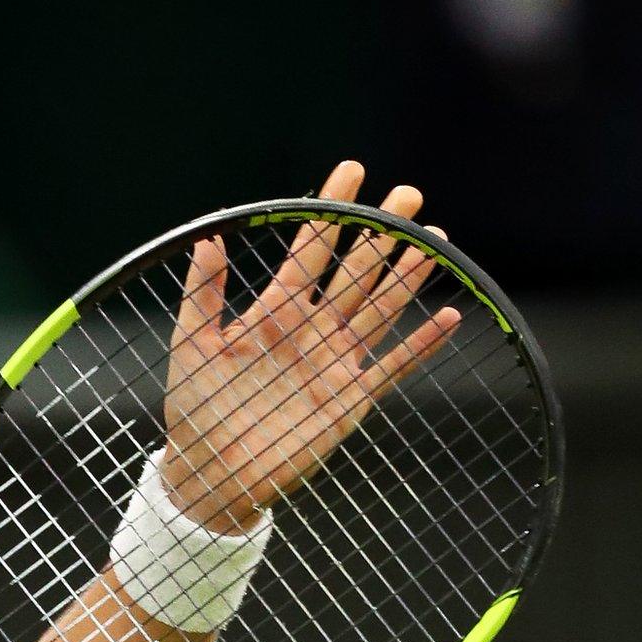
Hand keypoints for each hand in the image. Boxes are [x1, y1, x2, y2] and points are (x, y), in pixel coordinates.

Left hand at [160, 160, 458, 530]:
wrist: (212, 471)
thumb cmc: (195, 408)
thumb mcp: (192, 343)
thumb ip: (203, 292)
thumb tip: (208, 237)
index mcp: (273, 312)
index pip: (310, 250)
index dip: (330, 211)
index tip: (352, 170)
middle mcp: (311, 330)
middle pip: (355, 271)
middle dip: (381, 232)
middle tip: (408, 194)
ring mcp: (334, 362)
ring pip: (379, 309)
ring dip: (406, 276)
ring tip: (432, 238)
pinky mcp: (350, 399)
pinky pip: (393, 366)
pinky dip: (421, 344)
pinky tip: (449, 316)